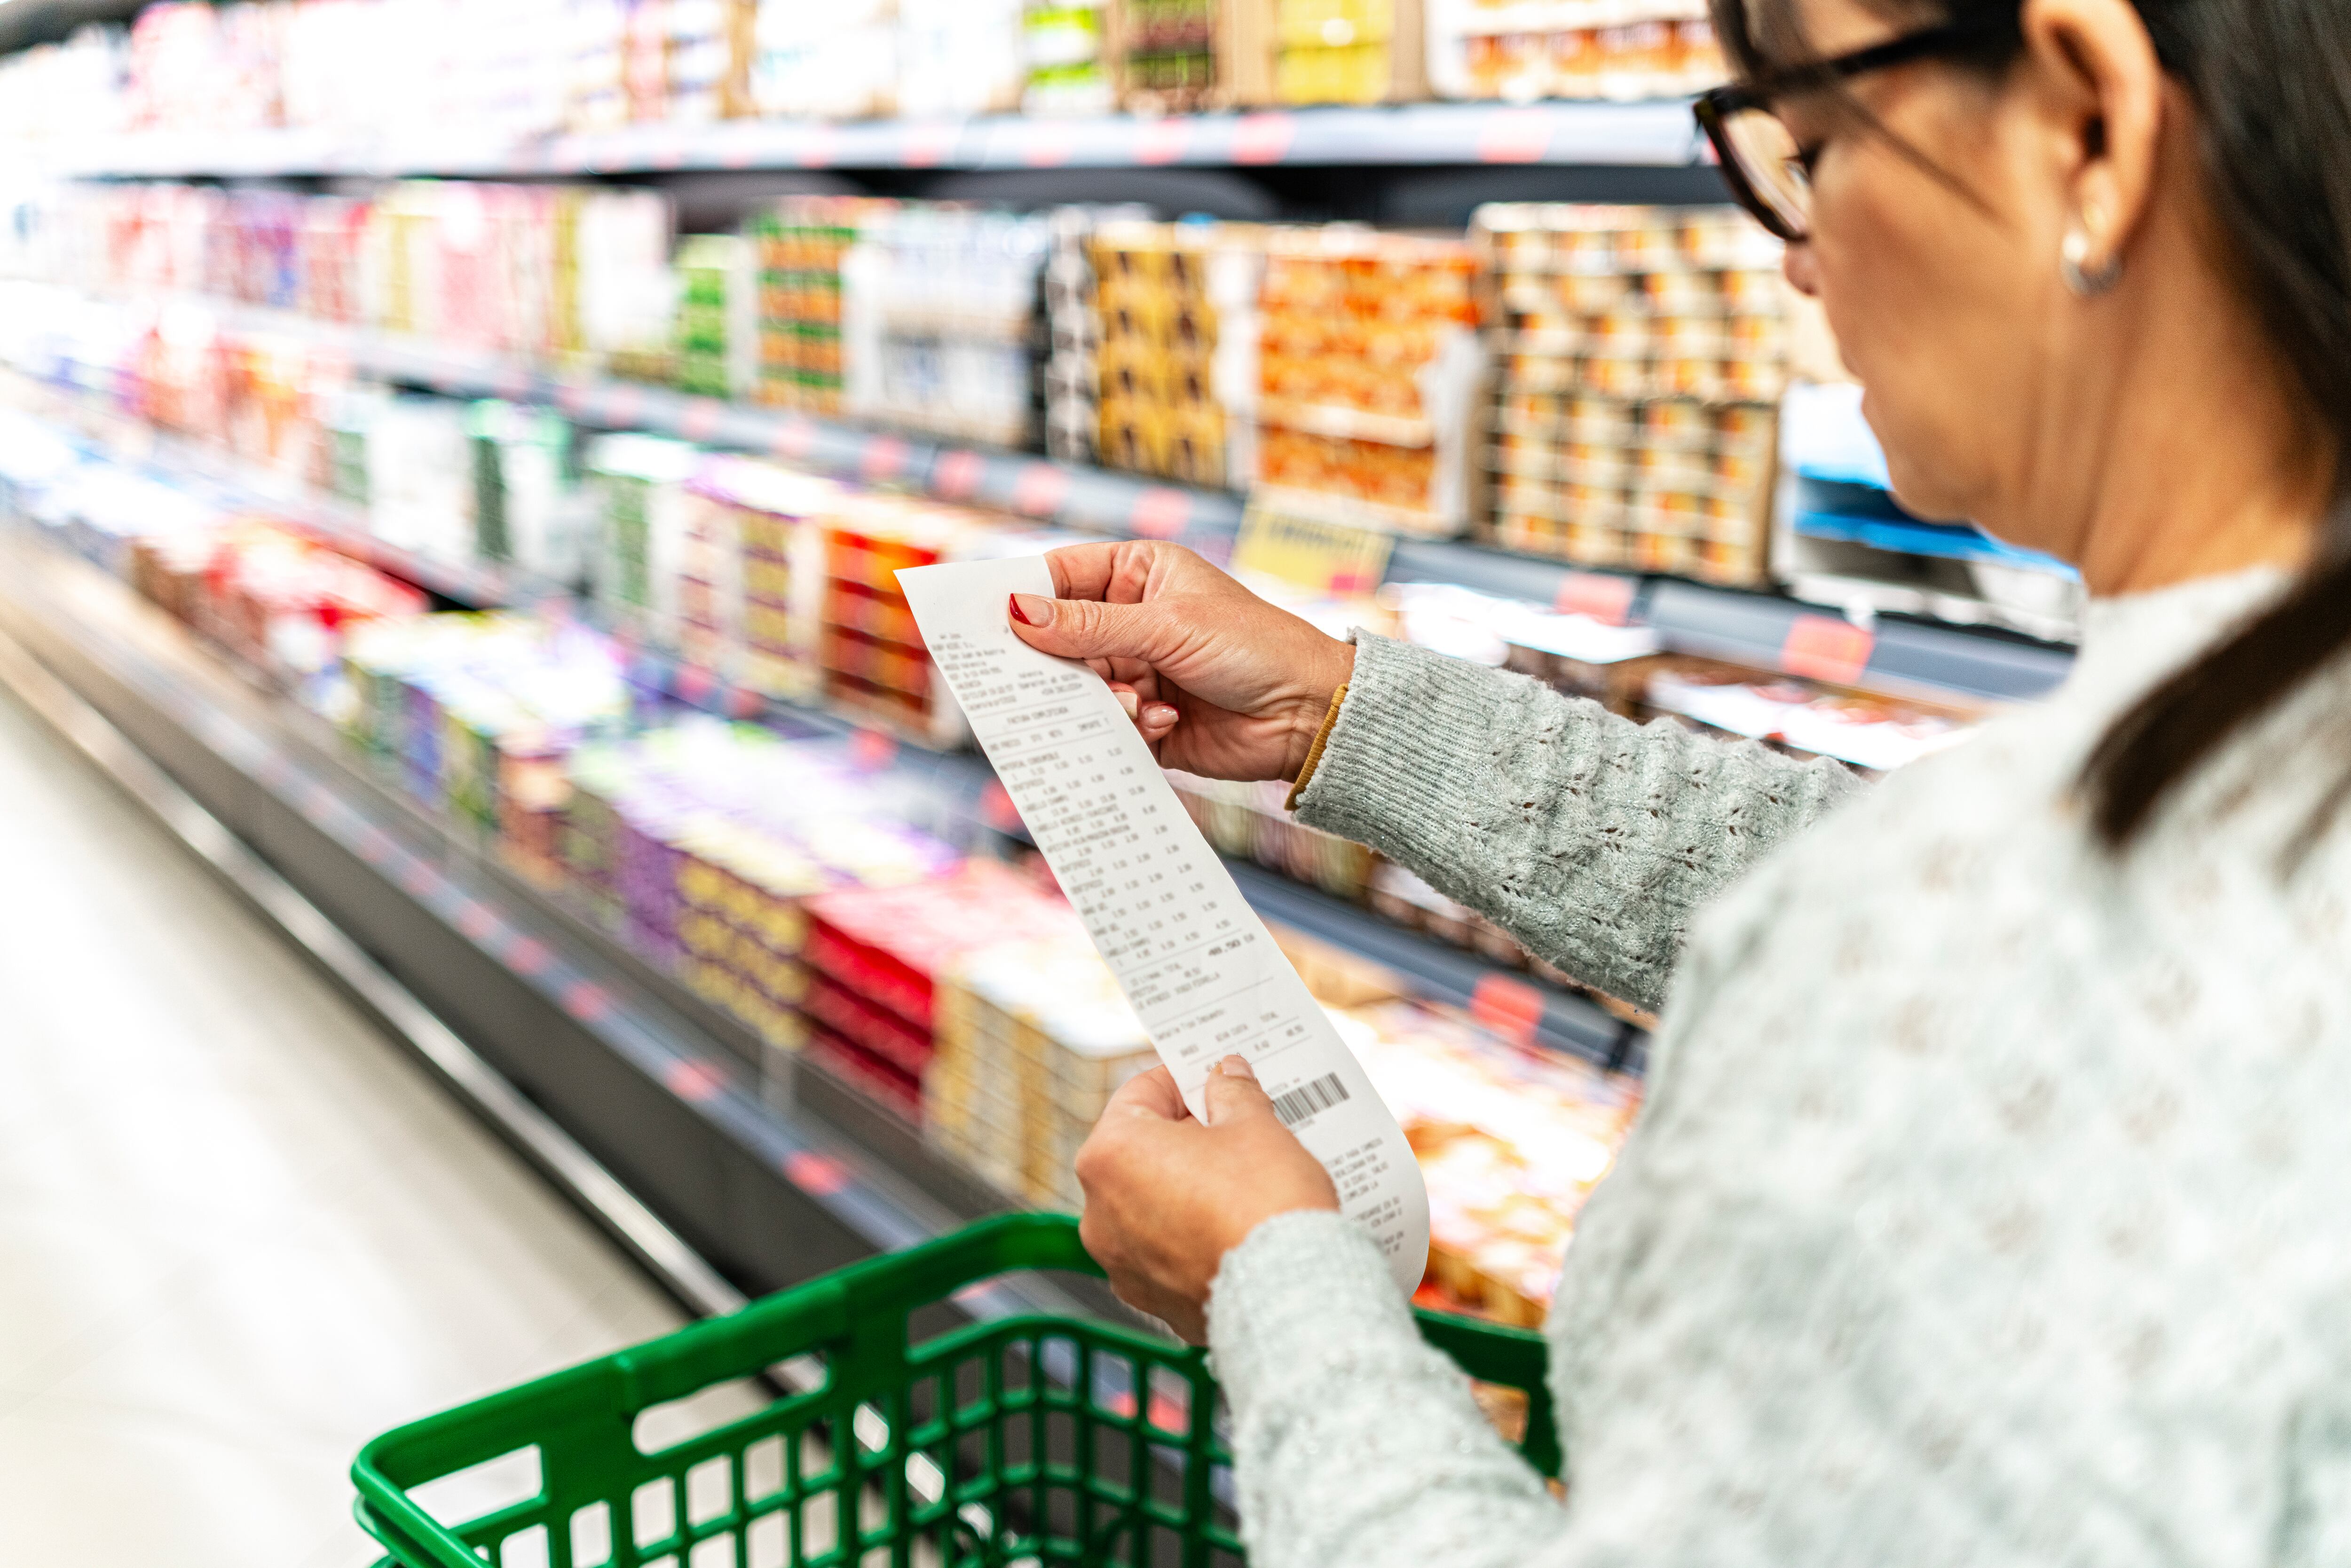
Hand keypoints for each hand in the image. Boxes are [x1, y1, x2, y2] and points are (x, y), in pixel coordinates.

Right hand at [1009, 541, 1355, 781]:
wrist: (1308, 714)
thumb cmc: (1254, 648)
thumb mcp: (1167, 626)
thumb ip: (1089, 626)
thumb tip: (1018, 612)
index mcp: (1140, 574)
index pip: (1063, 576)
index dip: (1023, 594)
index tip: (985, 617)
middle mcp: (1134, 621)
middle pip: (1061, 638)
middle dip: (1057, 662)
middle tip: (1038, 679)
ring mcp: (1138, 672)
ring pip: (1080, 687)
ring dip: (1101, 699)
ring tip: (1132, 703)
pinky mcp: (1146, 721)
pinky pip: (1107, 726)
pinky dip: (1126, 728)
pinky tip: (1162, 723)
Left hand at [1075, 1056, 1338, 1343]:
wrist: (1291, 1298)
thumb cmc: (1265, 1206)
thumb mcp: (1256, 1128)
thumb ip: (1233, 1093)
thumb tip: (1225, 1076)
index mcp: (1111, 1154)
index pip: (1141, 1093)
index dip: (1183, 1081)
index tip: (1213, 1080)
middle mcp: (1099, 1210)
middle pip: (1140, 1150)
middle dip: (1186, 1137)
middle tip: (1234, 1129)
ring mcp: (1120, 1261)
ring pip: (1150, 1203)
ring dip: (1186, 1186)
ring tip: (1240, 1181)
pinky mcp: (1149, 1298)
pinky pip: (1165, 1251)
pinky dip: (1190, 1236)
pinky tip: (1233, 1226)